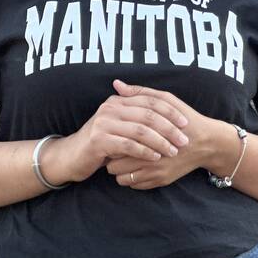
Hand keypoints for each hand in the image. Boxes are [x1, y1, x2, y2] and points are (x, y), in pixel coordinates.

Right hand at [39, 78, 193, 184]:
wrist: (71, 156)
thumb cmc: (102, 142)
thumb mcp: (119, 124)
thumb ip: (137, 114)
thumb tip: (164, 105)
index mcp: (118, 100)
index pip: (151, 100)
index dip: (171, 111)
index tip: (186, 123)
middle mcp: (110, 107)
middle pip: (148, 114)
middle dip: (169, 128)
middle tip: (183, 140)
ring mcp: (103, 123)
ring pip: (140, 130)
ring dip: (160, 141)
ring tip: (172, 151)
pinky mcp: (99, 140)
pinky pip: (128, 145)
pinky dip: (144, 151)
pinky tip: (155, 157)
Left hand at [103, 79, 228, 189]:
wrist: (207, 143)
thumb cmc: (186, 119)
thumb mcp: (167, 100)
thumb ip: (140, 93)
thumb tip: (117, 84)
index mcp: (147, 137)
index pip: (113, 145)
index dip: (112, 141)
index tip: (116, 136)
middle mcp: (148, 158)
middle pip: (112, 166)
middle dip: (114, 157)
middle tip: (119, 149)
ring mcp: (154, 173)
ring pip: (121, 178)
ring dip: (122, 170)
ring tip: (128, 159)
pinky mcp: (160, 182)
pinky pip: (134, 185)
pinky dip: (133, 178)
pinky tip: (139, 166)